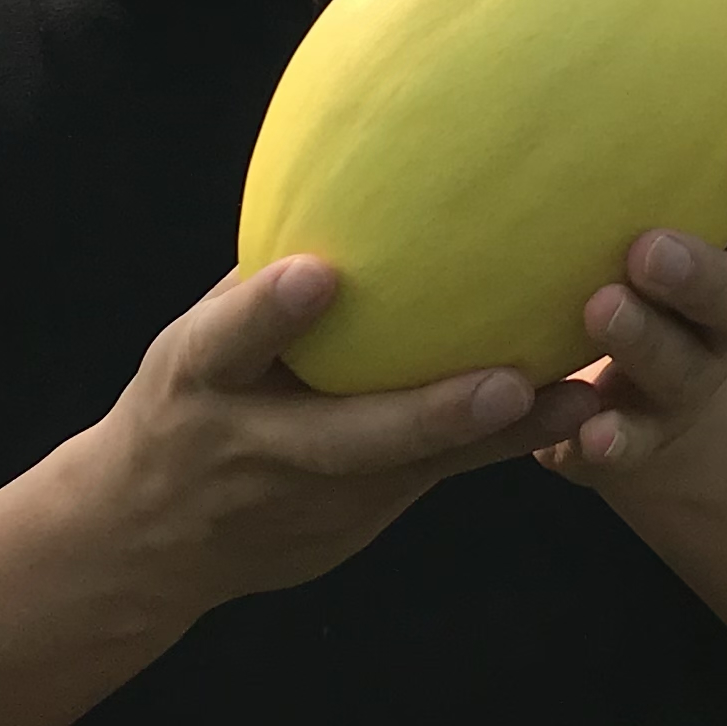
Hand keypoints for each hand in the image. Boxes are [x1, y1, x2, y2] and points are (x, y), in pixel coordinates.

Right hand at [90, 255, 603, 612]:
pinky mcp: (357, 520)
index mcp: (200, 381)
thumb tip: (336, 180)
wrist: (148, 545)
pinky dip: (503, 443)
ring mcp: (312, 497)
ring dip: (500, 437)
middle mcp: (257, 445)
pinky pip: (439, 475)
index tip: (314, 273)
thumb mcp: (190, 344)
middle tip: (505, 383)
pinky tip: (576, 408)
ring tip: (578, 397)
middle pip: (346, 437)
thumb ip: (255, 288)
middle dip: (428, 415)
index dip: (268, 310)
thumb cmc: (185, 404)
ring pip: (415, 466)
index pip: (227, 339)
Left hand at [541, 128, 726, 483]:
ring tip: (598, 312)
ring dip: (649, 341)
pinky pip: (629, 448)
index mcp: (725, 245)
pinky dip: (611, 444)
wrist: (618, 395)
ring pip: (688, 366)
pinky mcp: (637, 439)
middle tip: (646, 246)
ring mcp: (684, 384)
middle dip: (703, 271)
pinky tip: (576, 442)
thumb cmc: (601, 258)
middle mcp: (719, 316)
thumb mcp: (608, 188)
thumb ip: (602, 110)